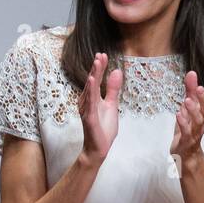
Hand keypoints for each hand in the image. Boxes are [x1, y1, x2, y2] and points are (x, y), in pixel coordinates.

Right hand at [78, 52, 121, 166]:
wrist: (99, 148)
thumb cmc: (103, 128)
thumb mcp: (112, 105)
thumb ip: (113, 89)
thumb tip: (116, 71)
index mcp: (92, 98)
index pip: (96, 79)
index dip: (99, 67)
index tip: (103, 55)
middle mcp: (86, 101)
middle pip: (92, 81)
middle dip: (96, 67)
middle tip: (100, 54)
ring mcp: (87, 109)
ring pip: (91, 89)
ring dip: (93, 75)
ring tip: (97, 62)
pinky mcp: (89, 117)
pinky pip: (89, 102)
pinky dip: (90, 90)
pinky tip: (91, 80)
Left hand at [171, 71, 203, 161]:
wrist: (186, 152)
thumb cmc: (187, 128)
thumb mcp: (187, 107)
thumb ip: (189, 91)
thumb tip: (191, 73)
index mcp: (203, 115)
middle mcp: (201, 123)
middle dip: (203, 99)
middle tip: (199, 88)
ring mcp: (194, 132)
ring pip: (197, 121)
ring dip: (193, 111)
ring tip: (187, 101)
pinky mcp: (186, 140)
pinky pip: (186, 132)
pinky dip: (183, 123)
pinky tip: (178, 115)